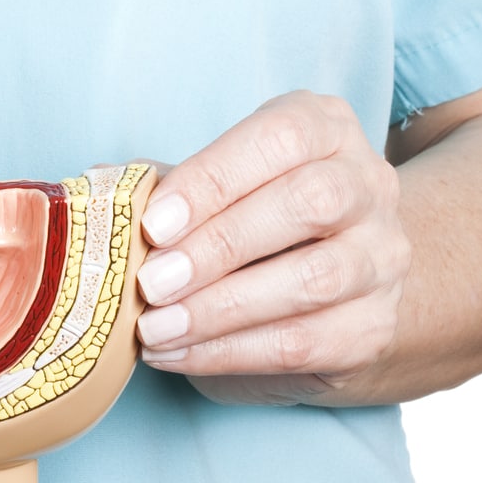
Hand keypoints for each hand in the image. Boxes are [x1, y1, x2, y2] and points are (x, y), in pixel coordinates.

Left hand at [133, 92, 408, 405]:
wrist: (335, 286)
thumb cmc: (256, 217)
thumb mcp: (217, 184)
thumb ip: (166, 182)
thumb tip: (99, 182)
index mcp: (326, 129)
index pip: (280, 139)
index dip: (213, 179)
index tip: (153, 222)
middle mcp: (369, 185)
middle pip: (310, 204)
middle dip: (219, 245)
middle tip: (151, 282)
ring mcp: (382, 258)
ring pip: (312, 279)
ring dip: (220, 308)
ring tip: (154, 326)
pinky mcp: (373, 327)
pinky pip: (305, 342)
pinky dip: (230, 352)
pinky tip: (176, 353)